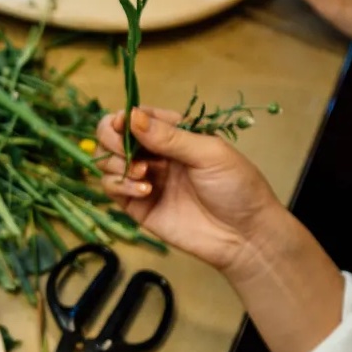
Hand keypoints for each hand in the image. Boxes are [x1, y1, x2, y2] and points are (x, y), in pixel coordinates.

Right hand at [96, 108, 281, 273]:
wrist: (244, 235)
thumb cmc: (237, 187)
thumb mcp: (209, 154)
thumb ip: (170, 137)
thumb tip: (132, 116)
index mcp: (174, 134)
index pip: (137, 116)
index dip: (124, 117)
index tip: (123, 123)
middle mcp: (154, 154)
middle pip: (112, 136)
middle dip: (112, 140)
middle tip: (126, 152)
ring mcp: (143, 179)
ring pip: (107, 161)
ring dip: (117, 164)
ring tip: (143, 174)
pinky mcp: (136, 205)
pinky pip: (112, 188)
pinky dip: (121, 185)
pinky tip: (144, 191)